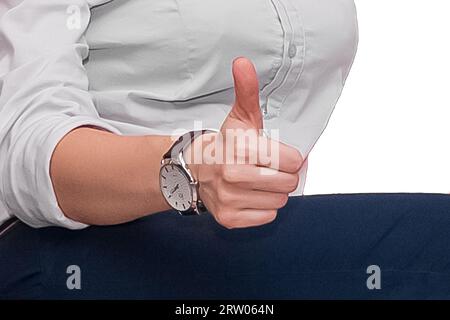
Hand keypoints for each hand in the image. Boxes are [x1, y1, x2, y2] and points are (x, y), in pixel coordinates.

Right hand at [186, 57, 303, 228]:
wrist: (196, 170)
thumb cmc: (226, 144)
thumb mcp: (241, 117)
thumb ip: (248, 90)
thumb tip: (243, 62)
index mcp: (242, 148)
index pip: (295, 162)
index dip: (289, 157)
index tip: (275, 154)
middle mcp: (234, 175)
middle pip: (290, 183)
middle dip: (283, 175)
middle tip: (265, 168)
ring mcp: (230, 199)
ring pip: (280, 201)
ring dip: (273, 192)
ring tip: (255, 181)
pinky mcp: (229, 218)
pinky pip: (267, 216)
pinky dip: (262, 208)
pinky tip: (249, 195)